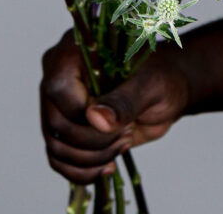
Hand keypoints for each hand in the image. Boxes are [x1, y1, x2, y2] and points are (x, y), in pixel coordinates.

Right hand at [39, 28, 190, 183]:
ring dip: (93, 159)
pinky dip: (84, 172)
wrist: (167, 90)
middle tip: (125, 133)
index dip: (86, 116)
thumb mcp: (148, 86)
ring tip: (121, 144)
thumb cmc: (160, 77)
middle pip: (56, 125)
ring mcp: (58, 104)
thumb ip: (123, 101)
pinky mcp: (66, 128)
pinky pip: (58, 160)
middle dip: (95, 142)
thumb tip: (94, 118)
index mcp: (74, 51)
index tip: (121, 120)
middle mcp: (58, 76)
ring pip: (56, 147)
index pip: (58, 91)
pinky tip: (109, 164)